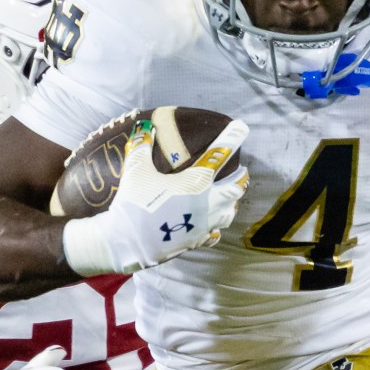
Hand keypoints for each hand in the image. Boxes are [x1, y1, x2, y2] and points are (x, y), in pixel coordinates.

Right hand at [63, 119, 251, 274]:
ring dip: (231, 202)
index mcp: (196, 182)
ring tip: (229, 197)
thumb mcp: (136, 170)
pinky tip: (212, 225)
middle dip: (240, 178)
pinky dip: (217, 226)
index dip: (232, 138)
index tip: (242, 127)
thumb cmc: (133, 203)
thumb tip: (145, 128)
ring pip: (229, 213)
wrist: (127, 242)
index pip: (219, 155)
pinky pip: (215, 234)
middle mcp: (207, 203)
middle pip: (235, 189)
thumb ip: (142, 146)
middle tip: (240, 170)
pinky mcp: (196, 241)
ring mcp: (204, 225)